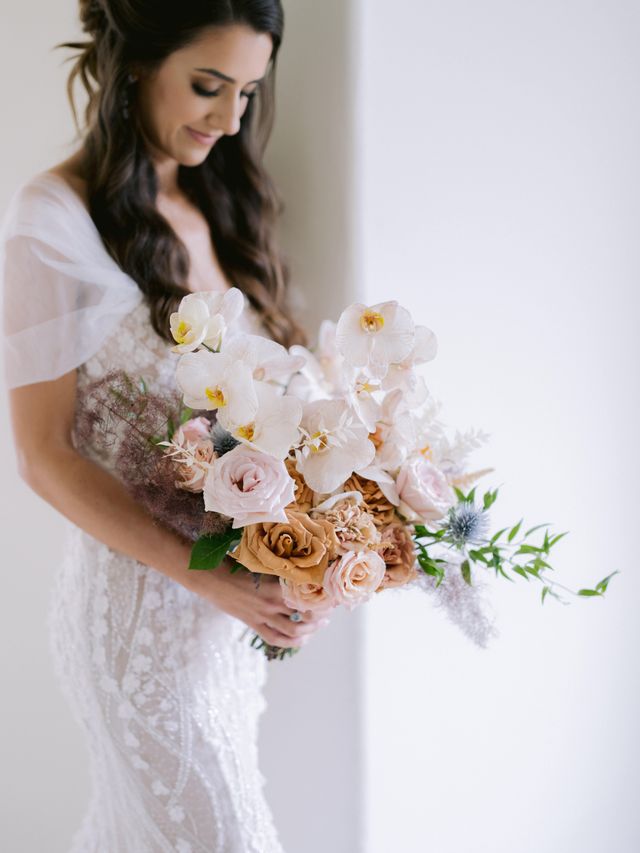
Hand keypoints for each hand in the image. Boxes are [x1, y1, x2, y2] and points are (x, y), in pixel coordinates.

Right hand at [189, 558, 331, 648]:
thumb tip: (298, 567)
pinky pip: (275, 638)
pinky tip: (302, 640)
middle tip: (328, 612)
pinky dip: (291, 642)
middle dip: (321, 615)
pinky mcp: (253, 624)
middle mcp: (272, 603)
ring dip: (310, 630)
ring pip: (293, 630)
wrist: (210, 578)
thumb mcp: (259, 564)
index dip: (323, 598)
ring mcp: (262, 616)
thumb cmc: (234, 565)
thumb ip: (278, 570)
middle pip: (305, 614)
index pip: (307, 595)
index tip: (333, 595)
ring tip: (319, 625)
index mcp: (275, 585)